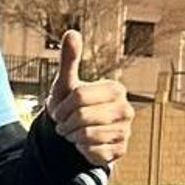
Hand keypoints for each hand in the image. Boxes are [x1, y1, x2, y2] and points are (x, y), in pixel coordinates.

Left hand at [46, 30, 133, 166]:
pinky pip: (92, 152)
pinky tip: (83, 143)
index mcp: (115, 89)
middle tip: (64, 122)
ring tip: (73, 131)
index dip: (61, 106)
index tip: (58, 110)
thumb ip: (70, 58)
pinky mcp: (121, 150)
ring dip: (72, 135)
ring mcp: (126, 131)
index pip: (79, 97)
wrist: (74, 129)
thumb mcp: (66, 81)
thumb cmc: (70, 102)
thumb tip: (71, 32)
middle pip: (82, 117)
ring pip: (87, 135)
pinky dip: (80, 149)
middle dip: (65, 122)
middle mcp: (126, 109)